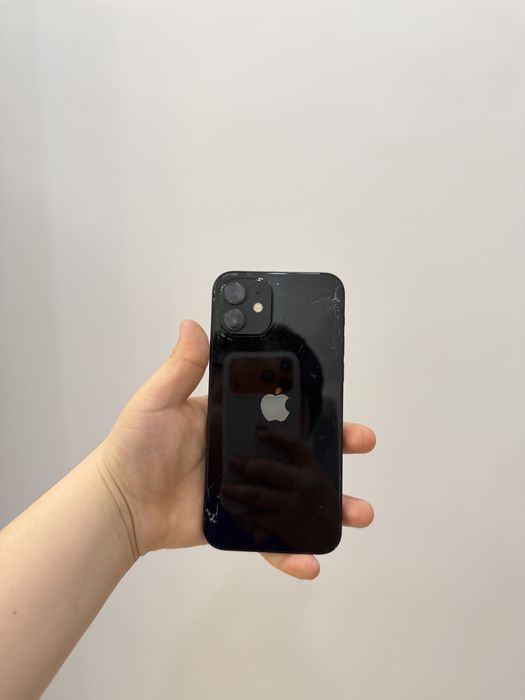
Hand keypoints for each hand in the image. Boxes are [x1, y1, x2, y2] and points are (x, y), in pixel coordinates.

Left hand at [97, 320, 374, 578]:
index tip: (338, 400)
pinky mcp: (239, 524)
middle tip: (359, 441)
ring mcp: (247, 491)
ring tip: (357, 512)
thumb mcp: (157, 402)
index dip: (313, 405)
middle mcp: (248, 455)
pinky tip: (310, 560)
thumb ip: (180, 368)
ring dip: (331, 504)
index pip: (282, 410)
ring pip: (297, 497)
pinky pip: (271, 540)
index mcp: (234, 421)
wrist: (120, 504)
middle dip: (336, 448)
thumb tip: (192, 324)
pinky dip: (292, 553)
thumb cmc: (134, 448)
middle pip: (300, 452)